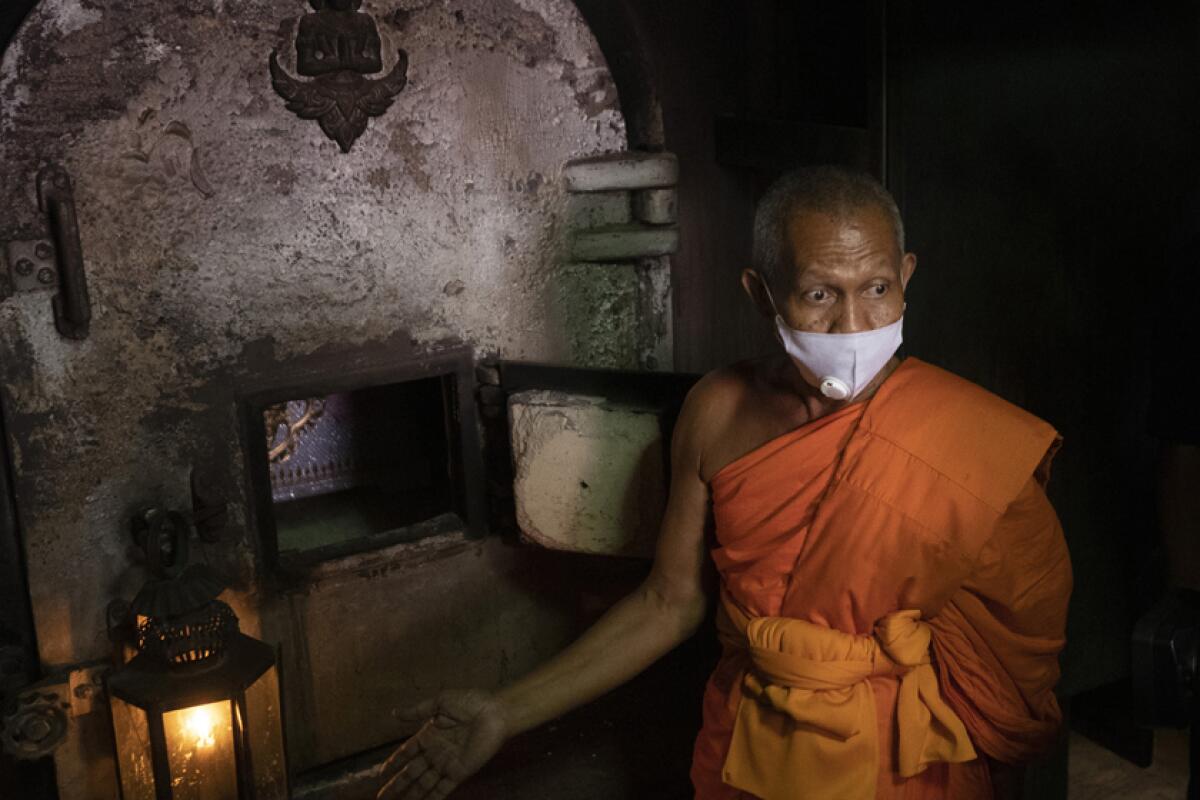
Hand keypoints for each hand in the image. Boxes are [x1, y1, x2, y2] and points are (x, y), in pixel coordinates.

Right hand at [376, 689, 508, 798]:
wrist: (494, 712)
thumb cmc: (470, 702)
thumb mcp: (441, 701)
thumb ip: (418, 711)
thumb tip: (394, 713)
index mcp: (429, 735)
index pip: (406, 753)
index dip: (393, 763)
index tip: (381, 773)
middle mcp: (435, 752)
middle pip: (411, 773)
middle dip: (396, 785)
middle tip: (380, 797)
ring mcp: (446, 764)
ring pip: (423, 784)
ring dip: (410, 796)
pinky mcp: (459, 772)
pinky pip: (442, 789)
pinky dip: (431, 798)